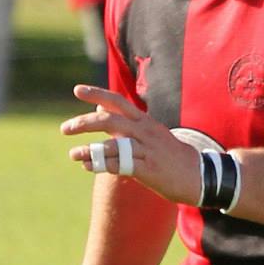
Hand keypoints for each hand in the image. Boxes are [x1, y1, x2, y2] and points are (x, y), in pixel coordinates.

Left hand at [61, 86, 200, 204]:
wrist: (198, 175)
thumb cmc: (167, 153)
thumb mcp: (149, 132)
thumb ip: (124, 121)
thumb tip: (99, 106)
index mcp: (144, 121)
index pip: (119, 101)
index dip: (97, 94)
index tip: (77, 89)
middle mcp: (145, 132)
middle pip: (111, 121)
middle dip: (85, 123)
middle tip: (64, 128)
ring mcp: (147, 150)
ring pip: (113, 145)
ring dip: (89, 149)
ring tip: (73, 154)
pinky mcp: (147, 169)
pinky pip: (119, 165)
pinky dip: (101, 165)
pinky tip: (87, 166)